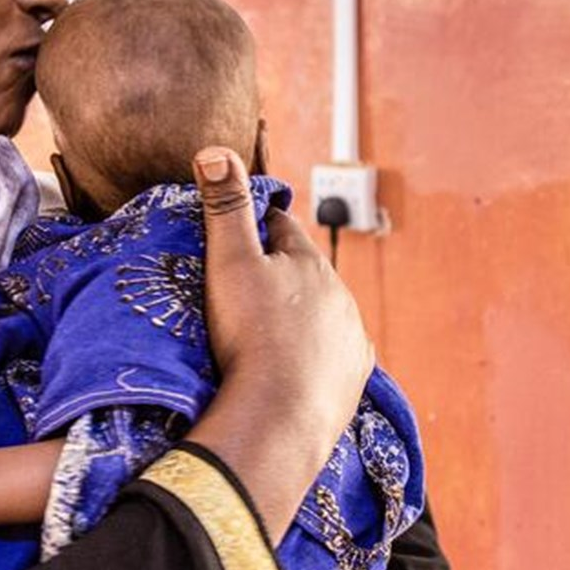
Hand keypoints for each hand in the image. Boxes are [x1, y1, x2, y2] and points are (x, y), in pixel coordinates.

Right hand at [193, 147, 374, 538]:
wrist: (279, 418)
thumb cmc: (251, 335)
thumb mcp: (229, 263)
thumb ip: (225, 207)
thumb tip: (216, 151)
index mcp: (310, 262)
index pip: (280, 227)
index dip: (255, 227)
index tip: (234, 236)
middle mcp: (340, 296)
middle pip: (304, 273)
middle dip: (279, 276)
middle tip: (242, 294)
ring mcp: (350, 339)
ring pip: (322, 316)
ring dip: (299, 319)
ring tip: (265, 337)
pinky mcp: (353, 379)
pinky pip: (332, 358)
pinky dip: (314, 358)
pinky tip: (293, 369)